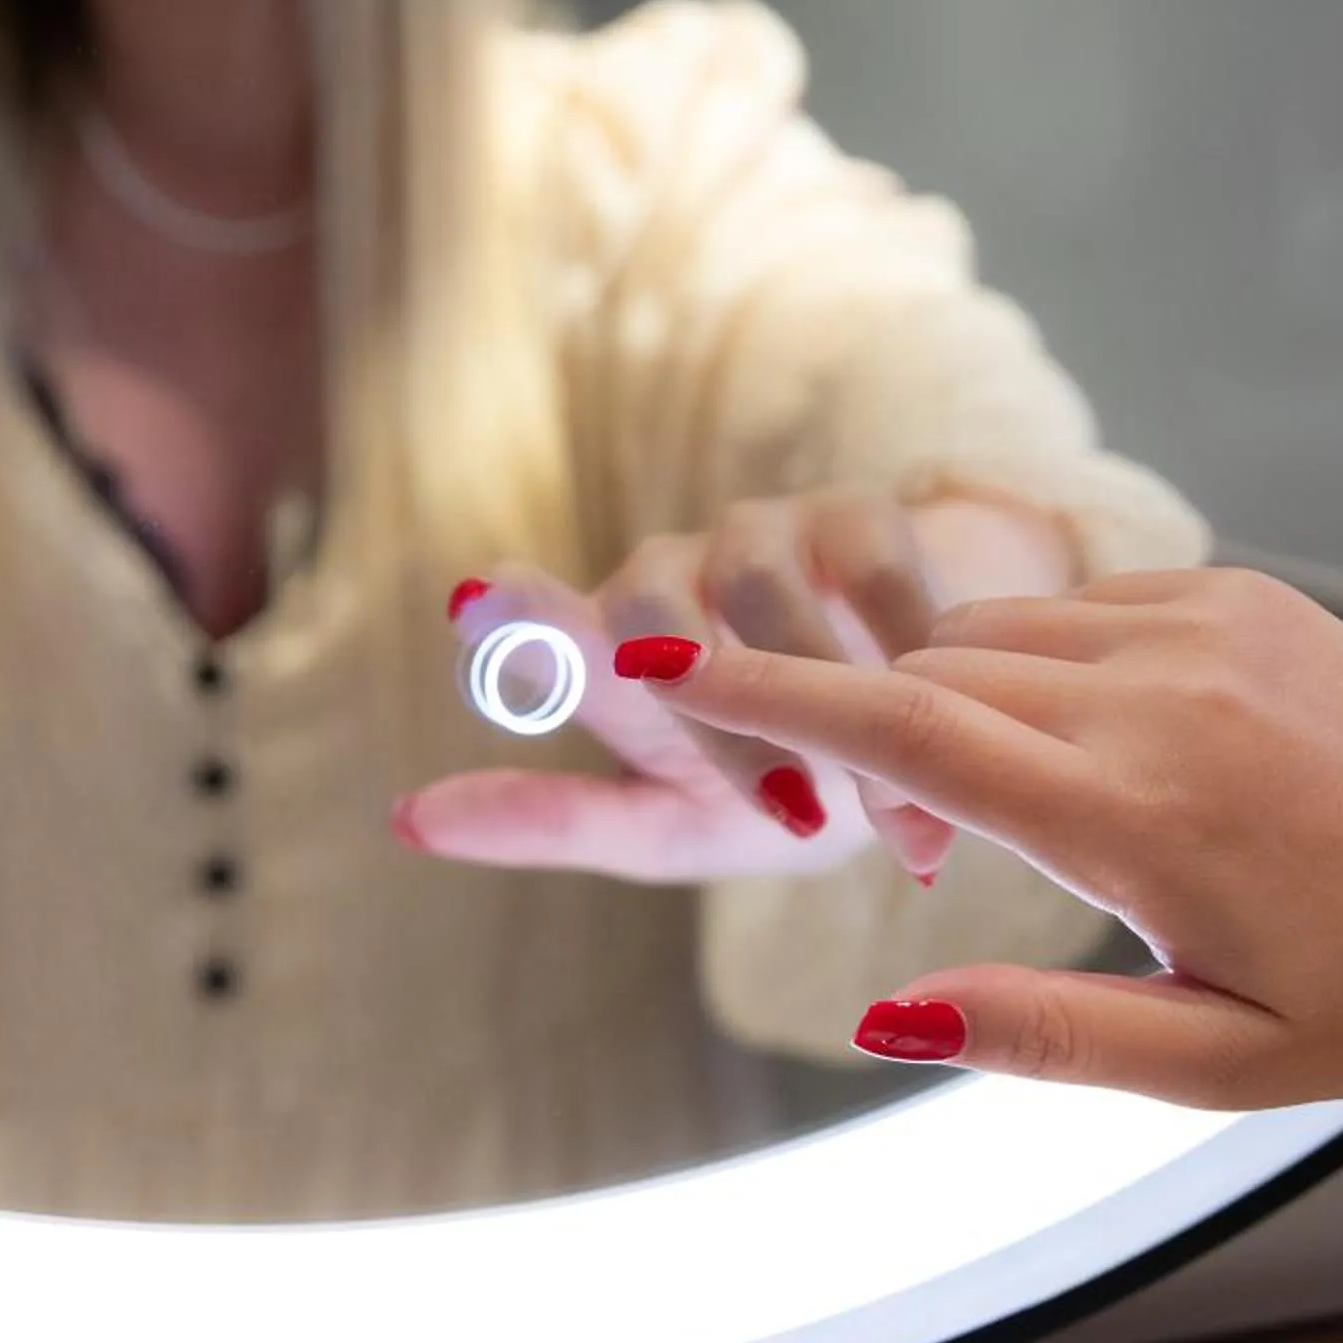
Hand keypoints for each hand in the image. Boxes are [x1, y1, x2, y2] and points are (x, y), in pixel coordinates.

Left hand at [395, 487, 1062, 882]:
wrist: (938, 720)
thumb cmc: (789, 783)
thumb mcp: (679, 826)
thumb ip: (559, 821)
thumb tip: (400, 820)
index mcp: (611, 663)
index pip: (543, 638)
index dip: (514, 618)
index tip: (473, 599)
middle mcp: (668, 583)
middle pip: (651, 621)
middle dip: (725, 724)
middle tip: (797, 816)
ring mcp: (761, 537)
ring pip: (760, 592)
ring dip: (824, 696)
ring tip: (885, 799)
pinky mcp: (859, 516)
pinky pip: (872, 572)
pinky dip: (905, 648)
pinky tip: (942, 708)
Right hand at [634, 568, 1342, 1105]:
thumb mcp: (1218, 1061)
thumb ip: (1045, 1036)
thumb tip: (887, 1012)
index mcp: (1130, 814)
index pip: (904, 728)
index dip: (767, 693)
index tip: (661, 656)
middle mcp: (1150, 695)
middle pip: (928, 669)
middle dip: (841, 703)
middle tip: (835, 790)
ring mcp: (1196, 625)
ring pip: (996, 631)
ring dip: (944, 691)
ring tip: (986, 802)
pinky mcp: (1233, 594)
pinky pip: (1076, 605)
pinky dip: (1029, 658)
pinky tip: (1076, 743)